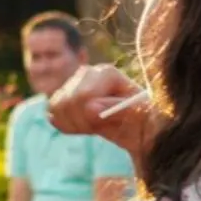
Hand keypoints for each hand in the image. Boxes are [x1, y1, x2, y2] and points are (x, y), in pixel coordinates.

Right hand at [48, 64, 164, 156]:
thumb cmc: (148, 120)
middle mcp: (88, 73)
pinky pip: (52, 111)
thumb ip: (118, 110)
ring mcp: (75, 83)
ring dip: (73, 124)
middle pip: (67, 101)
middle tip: (99, 127)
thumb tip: (91, 107)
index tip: (104, 124)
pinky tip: (81, 126)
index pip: (82, 95)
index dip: (90, 117)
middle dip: (81, 122)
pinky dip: (64, 124)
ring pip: (56, 105)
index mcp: (107, 73)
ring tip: (92, 127)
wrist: (142, 127)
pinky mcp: (67, 95)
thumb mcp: (143, 116)